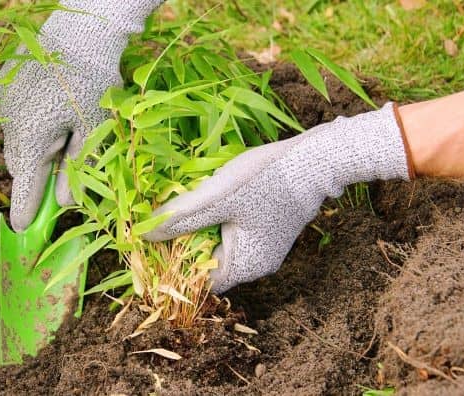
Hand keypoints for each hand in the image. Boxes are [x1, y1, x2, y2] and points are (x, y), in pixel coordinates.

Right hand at [0, 0, 162, 230]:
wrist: (79, 32)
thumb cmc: (93, 84)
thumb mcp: (93, 131)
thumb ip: (77, 169)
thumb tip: (64, 202)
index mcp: (31, 140)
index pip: (24, 187)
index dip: (25, 211)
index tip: (22, 230)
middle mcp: (10, 123)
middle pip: (19, 165)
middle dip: (37, 174)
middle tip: (61, 170)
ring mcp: (3, 104)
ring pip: (15, 141)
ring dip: (33, 147)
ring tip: (61, 129)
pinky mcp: (3, 86)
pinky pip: (13, 117)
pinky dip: (28, 123)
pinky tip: (50, 107)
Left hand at [145, 103, 412, 293]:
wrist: (316, 159)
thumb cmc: (265, 180)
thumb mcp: (216, 197)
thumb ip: (181, 218)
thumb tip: (147, 235)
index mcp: (245, 266)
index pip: (199, 281)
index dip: (175, 266)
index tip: (155, 245)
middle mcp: (257, 266)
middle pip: (209, 265)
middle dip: (186, 245)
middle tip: (166, 222)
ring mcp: (265, 249)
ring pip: (221, 247)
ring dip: (201, 232)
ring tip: (185, 210)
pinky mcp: (269, 231)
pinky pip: (235, 235)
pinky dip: (218, 224)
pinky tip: (211, 203)